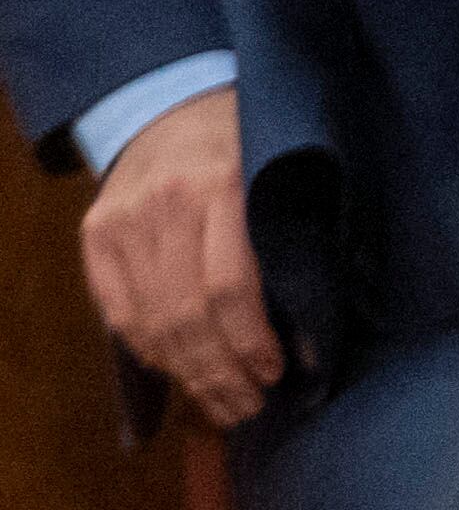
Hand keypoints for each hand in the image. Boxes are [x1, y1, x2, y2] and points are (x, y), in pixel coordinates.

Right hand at [80, 85, 282, 428]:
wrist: (174, 103)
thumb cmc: (252, 148)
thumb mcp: (285, 179)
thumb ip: (293, 245)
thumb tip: (311, 335)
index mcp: (223, 186)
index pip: (229, 287)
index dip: (251, 342)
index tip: (276, 374)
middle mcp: (165, 204)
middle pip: (187, 314)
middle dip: (220, 372)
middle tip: (249, 406)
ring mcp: (122, 220)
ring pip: (151, 320)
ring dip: (188, 374)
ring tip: (222, 403)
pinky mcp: (94, 234)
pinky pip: (117, 310)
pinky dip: (148, 350)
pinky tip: (177, 372)